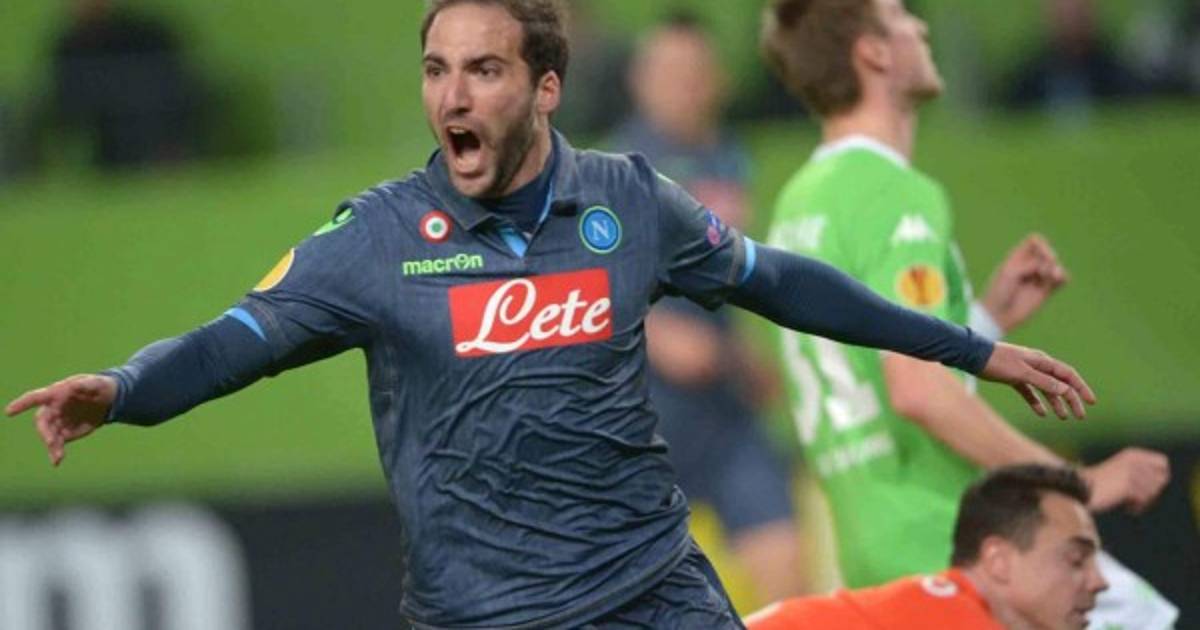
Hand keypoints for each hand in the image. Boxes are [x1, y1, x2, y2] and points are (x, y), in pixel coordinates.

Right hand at [6, 374, 115, 465]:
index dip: (22, 404)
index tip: (9, 411)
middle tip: (52, 442)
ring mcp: (57, 422)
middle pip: (42, 421)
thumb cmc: (97, 387)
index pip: (35, 398)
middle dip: (45, 431)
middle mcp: (52, 409)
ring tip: (58, 457)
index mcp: (56, 394)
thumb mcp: (95, 383)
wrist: (106, 401)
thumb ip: (85, 385)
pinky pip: (57, 443)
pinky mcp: (65, 433)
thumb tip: (74, 386)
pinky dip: (56, 452)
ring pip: (49, 435)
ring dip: (52, 446)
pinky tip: (57, 461)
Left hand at [979, 342, 1094, 418]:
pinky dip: (1036, 402)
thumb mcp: (1022, 373)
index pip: (1068, 375)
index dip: (1081, 388)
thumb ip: (1044, 382)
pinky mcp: (1014, 378)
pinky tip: (1041, 413)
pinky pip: (1030, 392)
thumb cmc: (998, 362)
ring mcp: (1025, 372)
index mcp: (1042, 361)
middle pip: (1059, 384)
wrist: (973, 356)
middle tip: (1079, 416)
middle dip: (1071, 400)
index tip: (1091, 402)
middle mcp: (1037, 365)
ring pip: (1046, 389)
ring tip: (1062, 417)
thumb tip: (1066, 391)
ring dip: (1056, 403)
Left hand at [982, 234, 1067, 332]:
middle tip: (1042, 272)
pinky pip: (1060, 281)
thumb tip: (1051, 265)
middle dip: (1048, 260)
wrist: (998, 315)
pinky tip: (1062, 279)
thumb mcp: (1011, 272)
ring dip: (1057, 270)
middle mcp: (1028, 266)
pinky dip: (1064, 278)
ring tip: (1055, 277)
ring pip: (1055, 267)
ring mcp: (1037, 278)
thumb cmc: (999, 291)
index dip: (1042, 245)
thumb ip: (1031, 264)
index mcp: (1017, 257)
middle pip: (1047, 253)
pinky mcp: (1044, 292)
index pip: (1035, 241)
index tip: (1043, 256)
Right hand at [1081, 448, 1170, 513]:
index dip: (1159, 477)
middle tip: (1137, 499)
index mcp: (1133, 453)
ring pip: (1153, 491)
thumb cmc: (1099, 486)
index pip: (1163, 463)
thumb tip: (1164, 479)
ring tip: (1129, 504)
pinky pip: (1143, 500)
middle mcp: (1134, 459)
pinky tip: (1125, 508)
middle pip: (1162, 478)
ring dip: (1144, 501)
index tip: (1146, 487)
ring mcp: (1131, 472)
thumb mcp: (1121, 473)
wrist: (1078, 490)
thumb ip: (1141, 473)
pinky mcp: (1127, 485)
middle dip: (1153, 491)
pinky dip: (1137, 507)